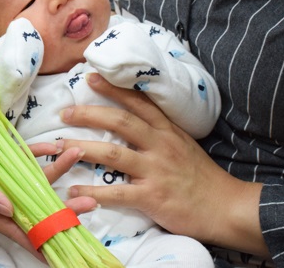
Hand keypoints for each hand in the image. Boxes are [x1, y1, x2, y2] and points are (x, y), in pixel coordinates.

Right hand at [0, 143, 96, 261]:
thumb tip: (7, 208)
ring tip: (77, 153)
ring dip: (55, 168)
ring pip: (32, 177)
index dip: (39, 239)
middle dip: (60, 206)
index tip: (64, 248)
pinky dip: (38, 152)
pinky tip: (54, 146)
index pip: (16, 228)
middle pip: (32, 204)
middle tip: (90, 204)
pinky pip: (22, 156)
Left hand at [59, 73, 267, 255]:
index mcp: (167, 130)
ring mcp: (156, 170)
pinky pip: (117, 193)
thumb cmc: (199, 175)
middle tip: (64, 113)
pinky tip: (73, 193)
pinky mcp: (153, 196)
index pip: (138, 102)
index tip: (90, 77)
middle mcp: (160, 144)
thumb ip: (159, 129)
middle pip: (121, 121)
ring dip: (82, 149)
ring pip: (113, 153)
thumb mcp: (182, 143)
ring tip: (58, 148)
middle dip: (89, 114)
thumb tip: (131, 115)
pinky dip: (93, 192)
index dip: (112, 88)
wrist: (225, 206)